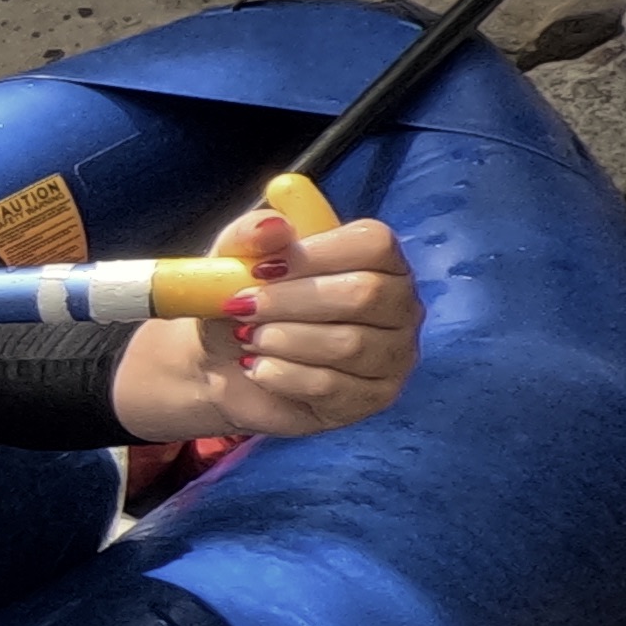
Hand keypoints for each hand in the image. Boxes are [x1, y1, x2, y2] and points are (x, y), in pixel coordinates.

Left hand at [110, 202, 420, 443]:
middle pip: (363, 294)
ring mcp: (394, 355)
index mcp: (379, 259)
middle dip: (290, 301)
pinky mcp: (374, 398)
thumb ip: (251, 233)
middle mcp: (399, 305)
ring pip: (348, 345)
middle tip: (243, 308)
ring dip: (283, 340)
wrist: (225, 362)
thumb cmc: (247, 298)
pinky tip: (258, 368)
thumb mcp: (236, 257)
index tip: (261, 268)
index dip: (314, 254)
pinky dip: (282, 375)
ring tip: (249, 339)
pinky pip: (332, 387)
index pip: (373, 244)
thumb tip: (273, 226)